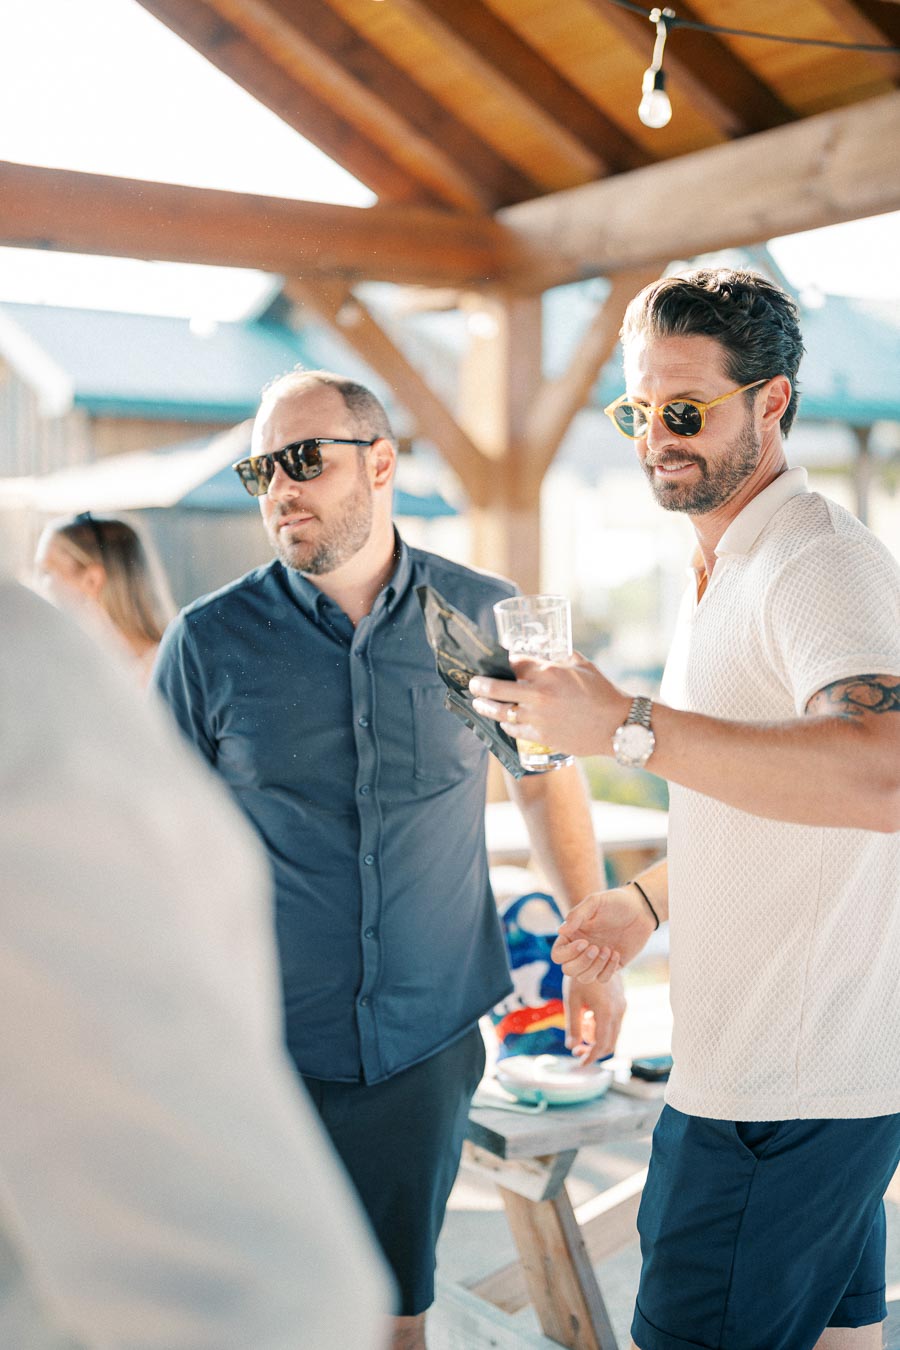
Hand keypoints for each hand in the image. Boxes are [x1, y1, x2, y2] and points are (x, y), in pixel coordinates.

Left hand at [470, 653, 629, 758]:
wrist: (618, 725)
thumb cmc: (603, 693)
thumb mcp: (583, 665)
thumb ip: (562, 657)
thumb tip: (550, 651)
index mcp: (549, 672)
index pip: (515, 662)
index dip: (506, 660)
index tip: (501, 660)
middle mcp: (539, 694)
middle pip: (496, 687)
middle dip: (480, 684)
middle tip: (473, 682)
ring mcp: (537, 717)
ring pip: (500, 711)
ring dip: (485, 706)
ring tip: (477, 702)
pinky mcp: (541, 736)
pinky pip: (514, 729)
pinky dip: (506, 724)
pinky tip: (503, 721)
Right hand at [552, 886, 655, 982]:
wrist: (641, 909)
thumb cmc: (615, 902)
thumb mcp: (595, 902)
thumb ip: (577, 915)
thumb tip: (560, 932)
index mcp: (573, 935)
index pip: (558, 955)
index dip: (568, 953)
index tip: (584, 942)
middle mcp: (581, 950)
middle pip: (568, 970)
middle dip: (582, 963)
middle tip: (596, 948)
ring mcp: (596, 959)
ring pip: (584, 978)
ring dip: (595, 967)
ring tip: (608, 949)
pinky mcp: (611, 966)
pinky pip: (603, 979)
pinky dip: (609, 969)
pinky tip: (617, 953)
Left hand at [564, 971, 625, 1064]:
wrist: (597, 951)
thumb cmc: (580, 976)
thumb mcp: (572, 1000)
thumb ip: (573, 1025)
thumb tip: (572, 1047)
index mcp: (606, 1012)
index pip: (600, 1045)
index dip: (590, 1057)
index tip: (579, 1063)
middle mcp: (618, 1012)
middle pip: (610, 1043)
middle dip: (593, 1050)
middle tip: (577, 1050)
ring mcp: (622, 1007)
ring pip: (613, 1034)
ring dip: (597, 1037)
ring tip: (582, 1023)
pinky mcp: (622, 1002)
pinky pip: (614, 1023)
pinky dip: (602, 1027)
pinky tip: (589, 1015)